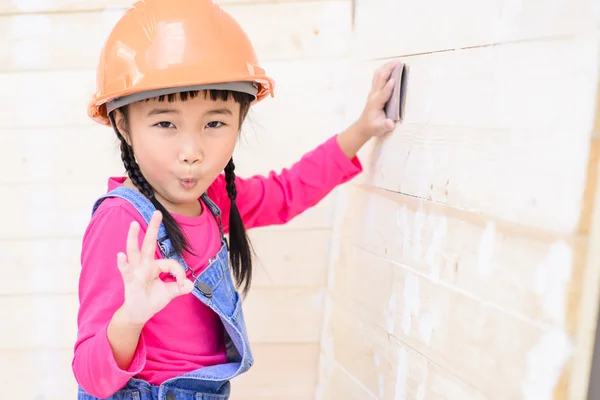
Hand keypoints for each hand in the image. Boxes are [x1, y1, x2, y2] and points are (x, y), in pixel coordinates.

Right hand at [116, 211, 193, 325]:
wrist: (140, 313)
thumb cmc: (153, 299)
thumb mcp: (170, 293)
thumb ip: (180, 288)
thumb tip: (191, 284)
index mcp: (155, 265)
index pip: (170, 263)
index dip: (179, 272)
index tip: (183, 283)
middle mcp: (145, 264)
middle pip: (149, 243)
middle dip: (153, 228)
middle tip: (157, 212)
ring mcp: (135, 271)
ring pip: (134, 251)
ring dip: (133, 238)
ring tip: (133, 225)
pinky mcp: (129, 280)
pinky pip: (125, 270)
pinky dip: (123, 263)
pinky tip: (120, 255)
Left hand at [355, 60, 398, 138]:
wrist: (363, 126)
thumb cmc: (372, 127)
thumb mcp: (379, 129)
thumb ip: (385, 125)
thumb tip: (390, 123)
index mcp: (376, 103)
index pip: (383, 94)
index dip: (388, 88)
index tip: (394, 80)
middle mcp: (374, 95)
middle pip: (380, 79)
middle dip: (388, 70)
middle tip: (399, 63)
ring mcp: (373, 92)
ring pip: (378, 75)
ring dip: (386, 67)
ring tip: (396, 62)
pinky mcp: (374, 91)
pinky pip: (378, 77)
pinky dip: (384, 70)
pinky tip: (390, 67)